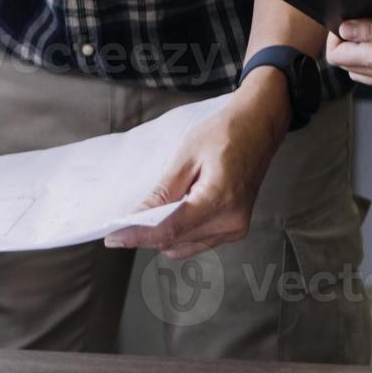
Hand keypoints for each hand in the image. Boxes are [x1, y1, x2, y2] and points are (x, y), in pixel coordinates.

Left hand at [105, 72, 289, 258]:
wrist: (258, 126)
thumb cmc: (225, 134)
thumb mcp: (186, 157)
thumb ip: (162, 193)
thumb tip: (135, 218)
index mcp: (220, 200)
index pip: (170, 229)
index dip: (138, 236)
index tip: (113, 238)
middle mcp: (231, 221)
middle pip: (176, 241)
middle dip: (146, 235)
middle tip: (121, 225)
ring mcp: (236, 228)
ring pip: (185, 246)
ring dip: (162, 235)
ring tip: (147, 214)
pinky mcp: (235, 229)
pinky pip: (198, 241)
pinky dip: (179, 234)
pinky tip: (169, 215)